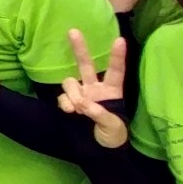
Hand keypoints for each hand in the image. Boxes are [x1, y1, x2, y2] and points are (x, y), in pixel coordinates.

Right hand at [55, 30, 129, 148]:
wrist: (98, 152)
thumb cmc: (114, 137)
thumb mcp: (114, 127)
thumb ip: (99, 113)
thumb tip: (83, 102)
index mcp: (112, 91)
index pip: (115, 71)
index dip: (117, 57)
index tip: (120, 40)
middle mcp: (94, 89)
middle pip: (86, 65)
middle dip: (80, 49)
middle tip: (73, 31)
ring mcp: (80, 95)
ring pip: (69, 82)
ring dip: (71, 93)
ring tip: (76, 109)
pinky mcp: (69, 104)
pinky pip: (62, 97)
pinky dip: (64, 103)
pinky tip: (69, 112)